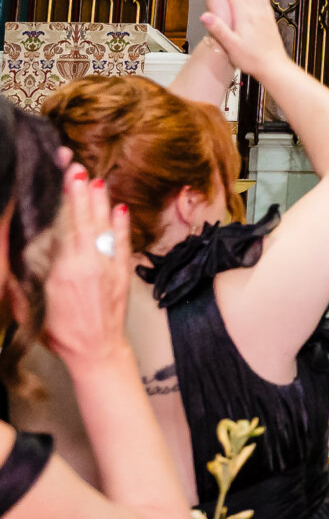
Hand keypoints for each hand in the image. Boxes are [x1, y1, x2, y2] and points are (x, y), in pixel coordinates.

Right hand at [38, 165, 134, 372]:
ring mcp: (107, 268)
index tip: (63, 178)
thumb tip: (16, 247)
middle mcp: (86, 266)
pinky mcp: (122, 274)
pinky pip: (123, 244)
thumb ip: (24, 276)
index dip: (62, 202)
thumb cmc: (58, 332)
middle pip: (82, 222)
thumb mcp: (31, 305)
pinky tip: (120, 208)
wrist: (96, 350)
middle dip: (80, 193)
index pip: (61, 228)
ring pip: (103, 228)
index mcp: (61, 272)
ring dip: (100, 203)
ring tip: (97, 180)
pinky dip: (122, 226)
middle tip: (76, 168)